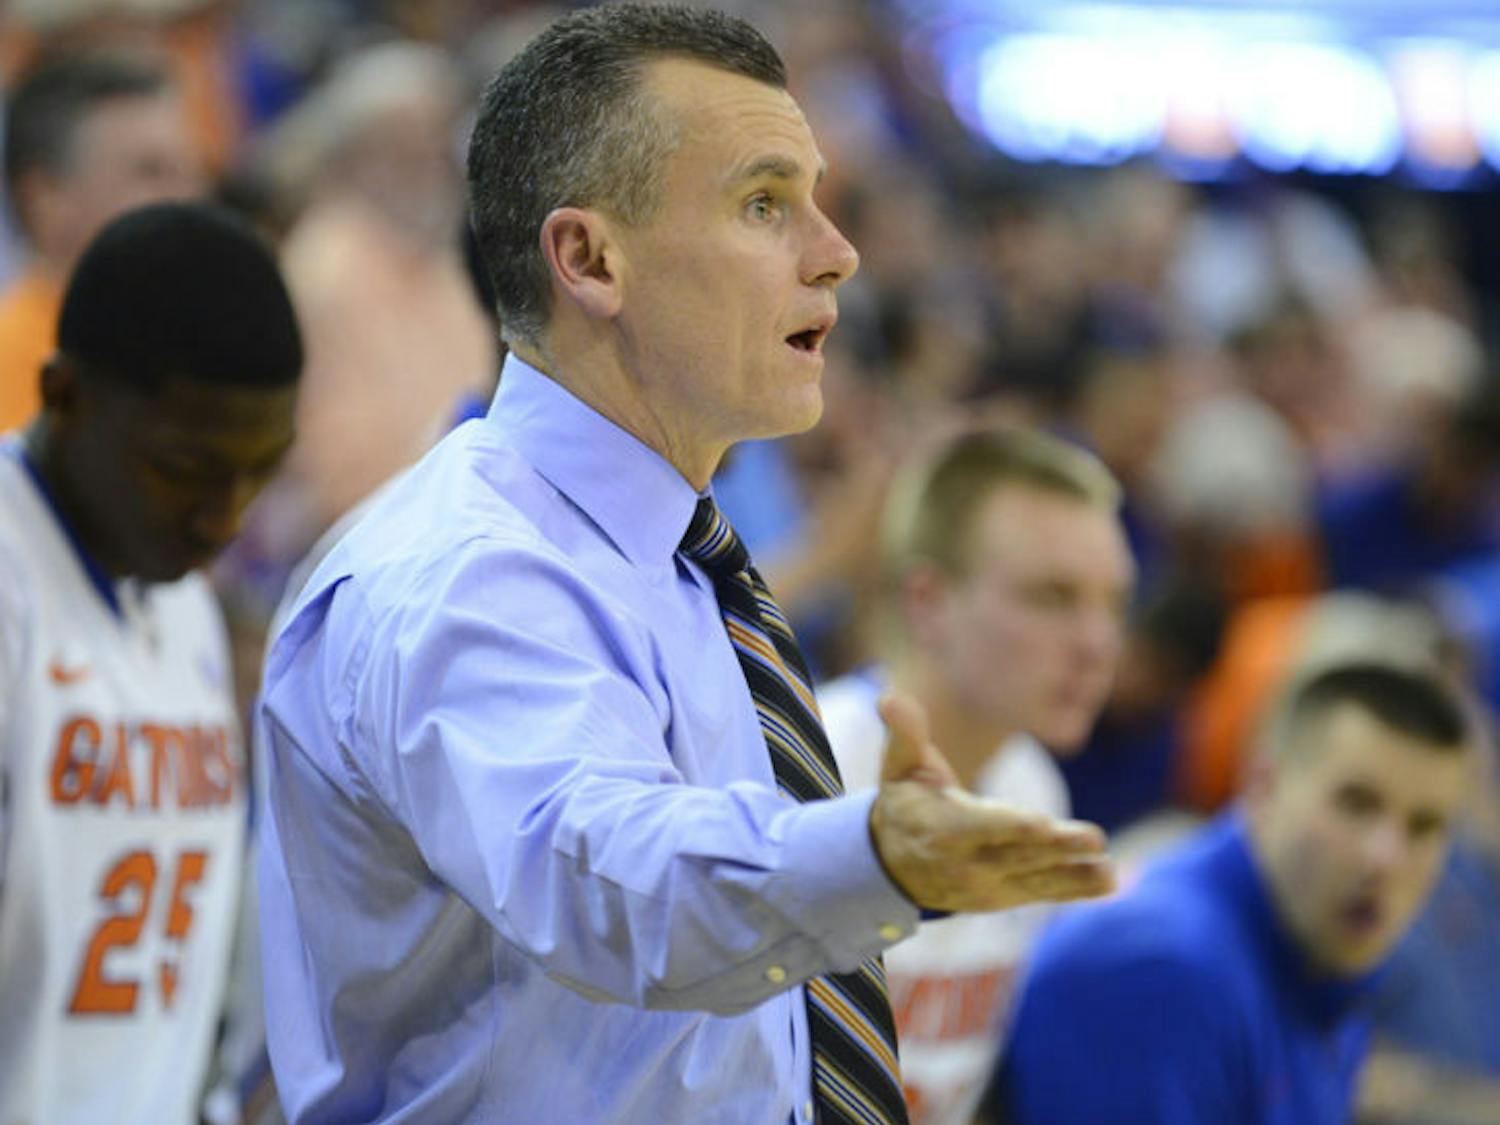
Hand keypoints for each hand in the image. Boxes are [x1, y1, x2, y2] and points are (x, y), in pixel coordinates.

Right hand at [868, 692, 1114, 913]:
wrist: (895, 865)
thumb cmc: (907, 802)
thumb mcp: (900, 767)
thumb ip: (904, 734)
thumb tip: (890, 696)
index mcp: (941, 829)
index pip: (980, 828)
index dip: (1011, 827)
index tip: (1043, 824)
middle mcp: (966, 863)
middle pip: (1018, 854)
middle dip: (1057, 848)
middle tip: (1094, 838)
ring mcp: (989, 885)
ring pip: (1036, 877)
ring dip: (1075, 874)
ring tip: (1108, 867)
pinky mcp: (1008, 895)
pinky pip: (1045, 893)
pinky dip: (1077, 889)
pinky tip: (1108, 880)